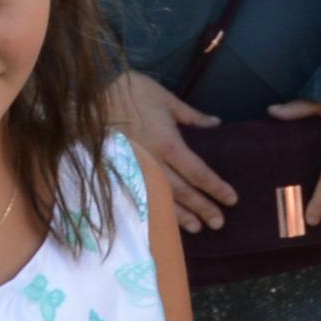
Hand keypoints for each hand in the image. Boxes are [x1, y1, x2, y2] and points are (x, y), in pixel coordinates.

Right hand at [114, 73, 233, 233]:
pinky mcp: (121, 173)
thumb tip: (216, 124)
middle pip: (182, 191)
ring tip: (197, 228)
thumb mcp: (165, 98)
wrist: (89, 99)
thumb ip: (191, 115)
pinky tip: (164, 219)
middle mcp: (154, 163)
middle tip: (219, 223)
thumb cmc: (130, 92)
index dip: (216, 187)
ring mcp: (136, 171)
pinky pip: (142, 196)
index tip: (232, 199)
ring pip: (163, 198)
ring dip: (181, 215)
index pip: (198, 172)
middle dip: (202, 208)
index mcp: (168, 144)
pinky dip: (155, 209)